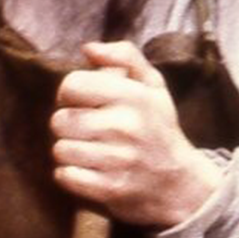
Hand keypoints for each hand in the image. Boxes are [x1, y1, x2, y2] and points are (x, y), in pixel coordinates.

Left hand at [51, 40, 224, 228]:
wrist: (178, 183)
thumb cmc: (158, 128)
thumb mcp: (152, 86)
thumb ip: (124, 57)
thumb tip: (88, 49)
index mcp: (134, 96)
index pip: (72, 85)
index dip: (71, 92)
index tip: (84, 101)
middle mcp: (126, 126)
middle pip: (60, 120)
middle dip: (68, 125)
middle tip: (86, 129)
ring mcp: (118, 159)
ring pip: (60, 149)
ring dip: (69, 151)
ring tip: (89, 150)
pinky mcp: (109, 188)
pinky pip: (65, 176)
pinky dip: (71, 174)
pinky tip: (88, 169)